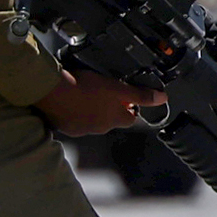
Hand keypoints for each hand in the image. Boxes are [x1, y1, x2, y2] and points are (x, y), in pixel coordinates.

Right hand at [38, 70, 160, 139]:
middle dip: (110, 107)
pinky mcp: (67, 127)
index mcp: (115, 119)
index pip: (131, 117)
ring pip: (93, 120)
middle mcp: (100, 128)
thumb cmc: (85, 89)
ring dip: (92, 109)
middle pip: (112, 119)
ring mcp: (83, 129)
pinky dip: (75, 112)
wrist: (54, 93)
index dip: (130, 105)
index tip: (127, 96)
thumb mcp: (118, 87)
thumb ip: (140, 94)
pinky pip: (75, 120)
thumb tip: (162, 99)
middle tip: (104, 90)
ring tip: (86, 92)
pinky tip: (71, 99)